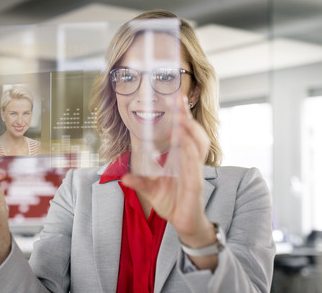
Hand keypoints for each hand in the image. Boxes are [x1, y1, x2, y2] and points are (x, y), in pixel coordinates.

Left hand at [122, 96, 217, 269]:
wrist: (183, 223)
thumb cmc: (172, 203)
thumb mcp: (151, 190)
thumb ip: (139, 182)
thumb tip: (122, 176)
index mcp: (181, 159)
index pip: (184, 133)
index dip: (181, 116)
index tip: (176, 99)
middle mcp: (190, 162)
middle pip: (194, 133)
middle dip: (187, 116)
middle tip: (179, 97)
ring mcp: (195, 171)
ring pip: (198, 145)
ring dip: (190, 130)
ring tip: (181, 116)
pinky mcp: (196, 183)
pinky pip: (194, 164)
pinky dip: (190, 150)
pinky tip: (184, 140)